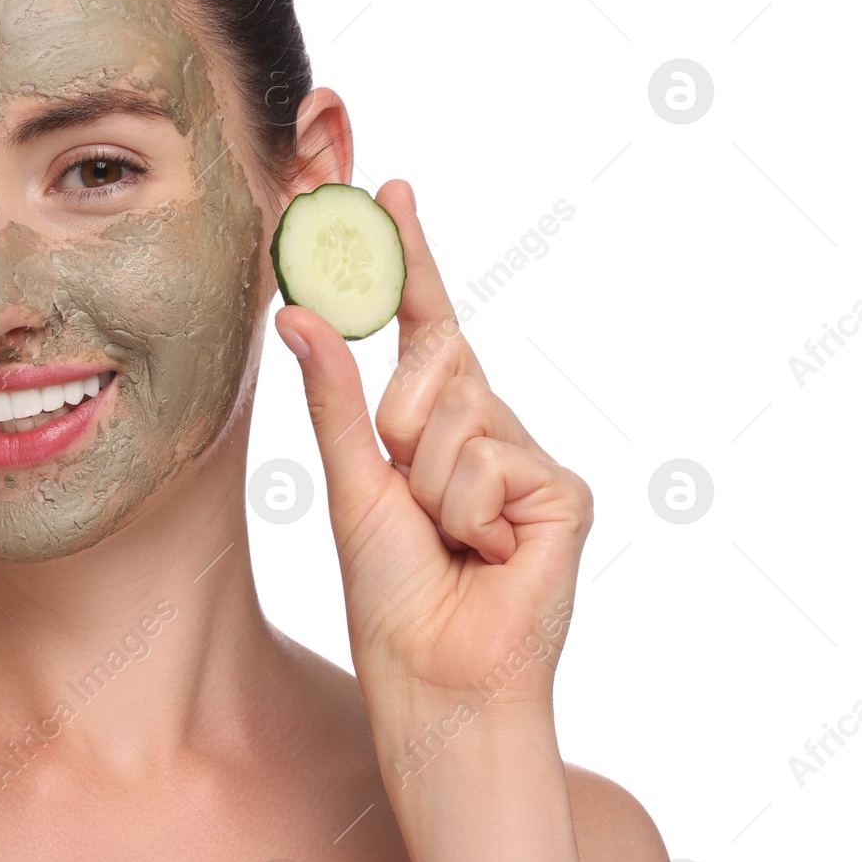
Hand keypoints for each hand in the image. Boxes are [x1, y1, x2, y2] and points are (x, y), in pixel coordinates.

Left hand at [274, 180, 592, 716]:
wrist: (435, 675)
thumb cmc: (390, 589)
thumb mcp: (350, 481)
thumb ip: (333, 396)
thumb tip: (297, 311)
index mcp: (431, 421)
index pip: (422, 321)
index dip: (409, 256)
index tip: (390, 187)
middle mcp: (485, 425)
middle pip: (438, 354)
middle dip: (400, 416)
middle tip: (406, 491)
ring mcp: (528, 456)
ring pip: (460, 409)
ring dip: (430, 481)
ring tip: (449, 539)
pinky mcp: (564, 491)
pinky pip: (493, 458)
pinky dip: (469, 512)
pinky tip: (489, 556)